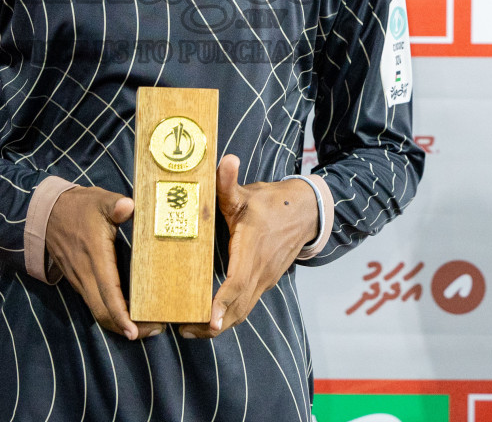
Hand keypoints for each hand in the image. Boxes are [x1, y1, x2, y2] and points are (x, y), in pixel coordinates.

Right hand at [44, 186, 163, 339]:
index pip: (108, 292)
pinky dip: (111, 313)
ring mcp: (80, 280)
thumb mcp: (98, 200)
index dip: (121, 314)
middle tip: (154, 330)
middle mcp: (85, 274)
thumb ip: (114, 204)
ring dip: (119, 323)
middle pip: (103, 312)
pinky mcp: (79, 282)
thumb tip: (128, 206)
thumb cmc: (78, 207)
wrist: (47, 214)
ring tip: (147, 326)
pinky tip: (130, 312)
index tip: (134, 331)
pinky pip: (95, 304)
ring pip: (98, 311)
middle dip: (126, 327)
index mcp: (95, 255)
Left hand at [179, 154, 317, 338]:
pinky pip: (247, 304)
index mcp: (253, 249)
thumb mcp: (246, 193)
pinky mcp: (266, 281)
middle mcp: (261, 270)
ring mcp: (265, 279)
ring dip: (220, 324)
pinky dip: (230, 315)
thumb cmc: (271, 202)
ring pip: (243, 310)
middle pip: (238, 307)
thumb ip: (229, 182)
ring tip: (191, 330)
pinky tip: (211, 319)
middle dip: (213, 323)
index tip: (207, 319)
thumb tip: (225, 159)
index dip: (221, 302)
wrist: (306, 212)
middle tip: (185, 331)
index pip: (237, 282)